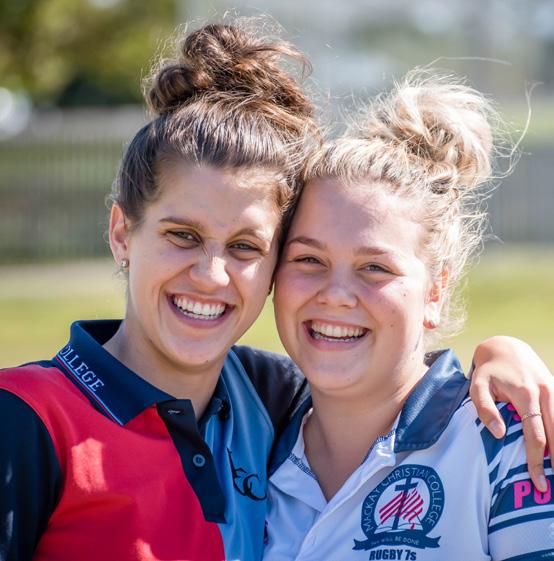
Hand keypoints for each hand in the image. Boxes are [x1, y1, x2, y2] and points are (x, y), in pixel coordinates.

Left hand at [469, 336, 552, 492]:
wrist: (506, 347)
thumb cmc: (488, 371)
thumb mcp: (477, 386)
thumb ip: (485, 409)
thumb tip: (500, 434)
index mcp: (526, 394)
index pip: (535, 435)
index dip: (537, 460)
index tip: (538, 481)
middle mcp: (545, 393)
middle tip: (549, 487)